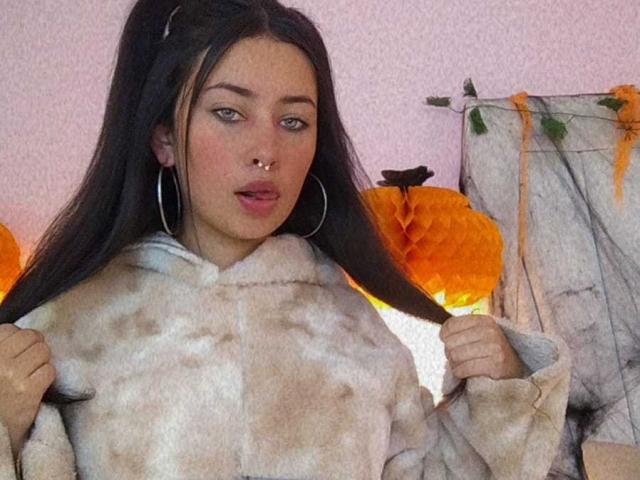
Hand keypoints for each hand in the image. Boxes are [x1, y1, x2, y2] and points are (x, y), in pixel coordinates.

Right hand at [0, 324, 55, 459]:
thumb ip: (3, 353)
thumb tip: (18, 334)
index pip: (10, 330)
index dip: (20, 337)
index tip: (20, 348)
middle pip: (31, 337)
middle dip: (36, 346)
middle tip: (32, 360)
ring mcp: (13, 375)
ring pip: (43, 352)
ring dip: (42, 362)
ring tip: (33, 374)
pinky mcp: (28, 391)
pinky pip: (49, 370)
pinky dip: (47, 377)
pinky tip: (37, 386)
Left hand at [439, 314, 525, 379]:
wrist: (514, 368)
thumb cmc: (490, 351)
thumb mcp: (480, 334)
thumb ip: (462, 330)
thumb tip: (441, 334)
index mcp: (484, 320)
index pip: (451, 325)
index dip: (444, 336)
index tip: (448, 342)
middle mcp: (490, 331)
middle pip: (451, 342)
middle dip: (450, 353)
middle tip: (457, 358)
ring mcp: (494, 348)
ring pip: (456, 356)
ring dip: (454, 364)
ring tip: (462, 366)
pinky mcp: (495, 365)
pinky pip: (464, 368)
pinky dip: (460, 373)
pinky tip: (464, 373)